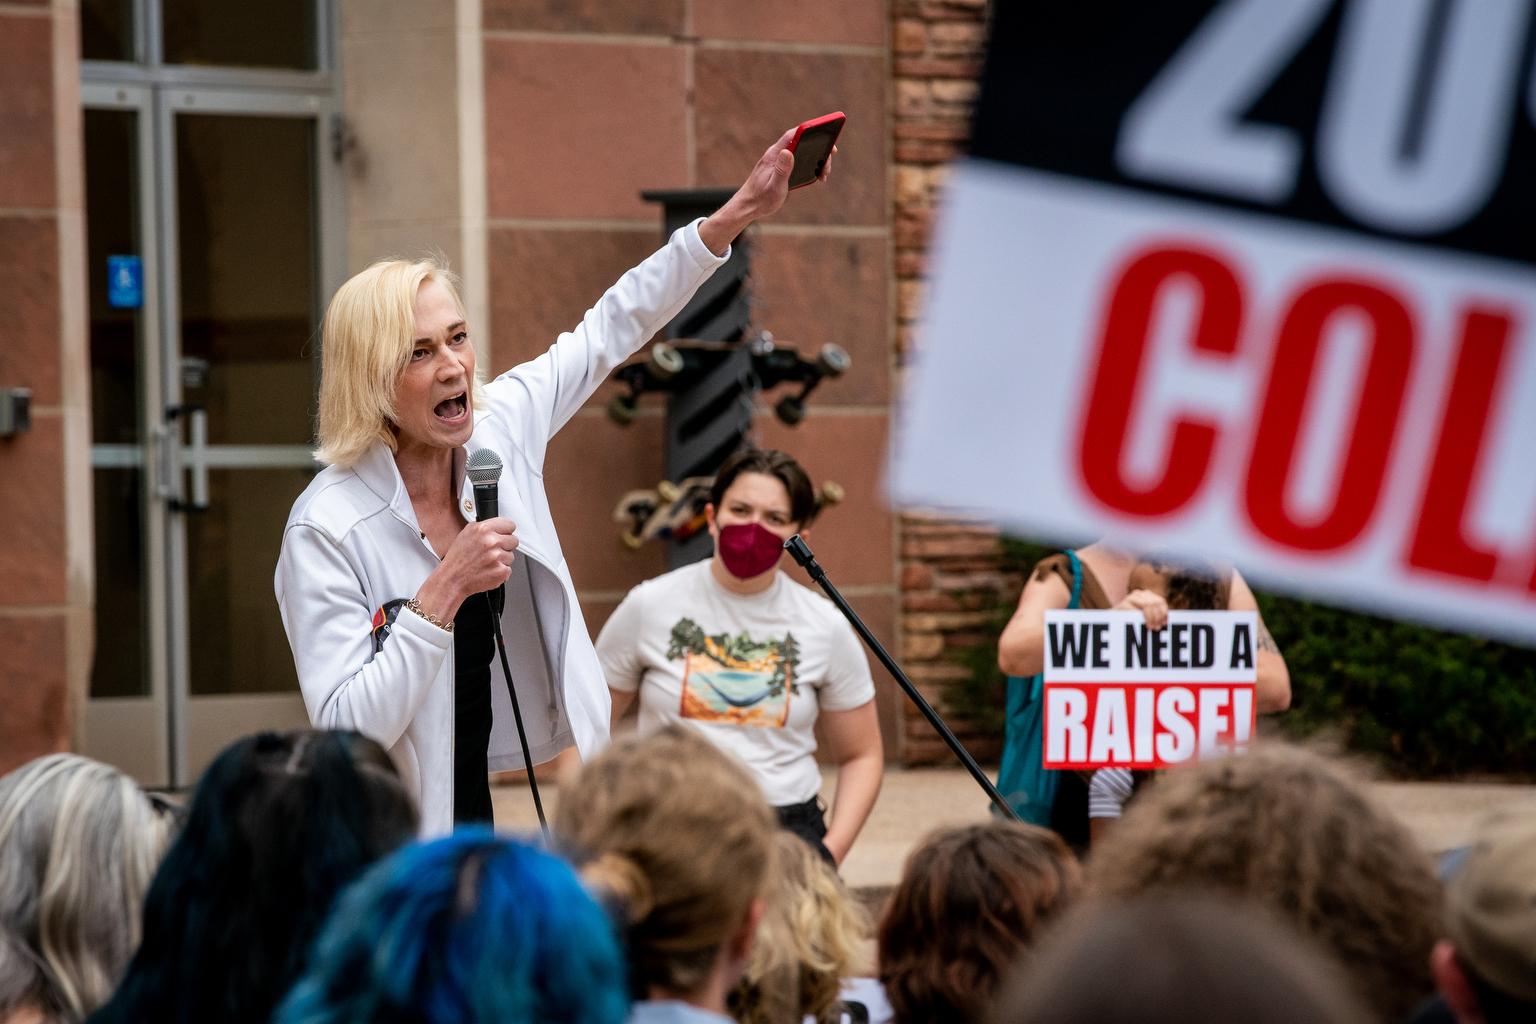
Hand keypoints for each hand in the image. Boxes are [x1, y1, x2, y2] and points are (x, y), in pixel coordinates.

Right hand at [416, 517, 517, 620]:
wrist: (452, 579)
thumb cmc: (457, 559)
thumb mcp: (466, 533)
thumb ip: (484, 527)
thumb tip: (498, 526)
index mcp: (484, 529)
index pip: (510, 525)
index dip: (506, 531)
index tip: (503, 535)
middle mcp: (492, 541)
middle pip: (514, 540)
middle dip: (505, 546)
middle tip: (492, 551)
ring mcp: (497, 557)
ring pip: (511, 556)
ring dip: (502, 560)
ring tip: (487, 562)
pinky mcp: (501, 571)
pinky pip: (508, 569)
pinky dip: (500, 571)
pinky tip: (488, 570)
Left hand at [698, 129, 837, 254]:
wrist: (748, 207)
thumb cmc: (760, 199)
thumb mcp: (774, 186)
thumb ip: (782, 170)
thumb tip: (788, 151)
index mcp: (774, 155)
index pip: (793, 134)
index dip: (810, 130)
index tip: (824, 132)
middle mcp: (777, 155)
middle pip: (801, 142)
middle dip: (818, 148)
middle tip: (828, 161)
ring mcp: (779, 161)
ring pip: (801, 152)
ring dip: (816, 158)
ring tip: (824, 173)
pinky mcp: (781, 169)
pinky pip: (799, 161)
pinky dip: (810, 165)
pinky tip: (817, 176)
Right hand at [1116, 589, 1168, 629]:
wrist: (1113, 619)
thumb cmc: (1131, 619)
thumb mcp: (1144, 614)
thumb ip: (1154, 614)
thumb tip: (1166, 621)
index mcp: (1146, 594)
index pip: (1160, 601)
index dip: (1164, 613)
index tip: (1164, 624)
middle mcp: (1139, 593)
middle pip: (1155, 603)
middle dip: (1158, 617)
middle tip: (1157, 628)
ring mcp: (1131, 598)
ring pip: (1147, 605)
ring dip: (1151, 618)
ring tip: (1151, 627)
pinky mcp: (1123, 604)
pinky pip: (1136, 610)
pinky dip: (1141, 618)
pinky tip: (1143, 624)